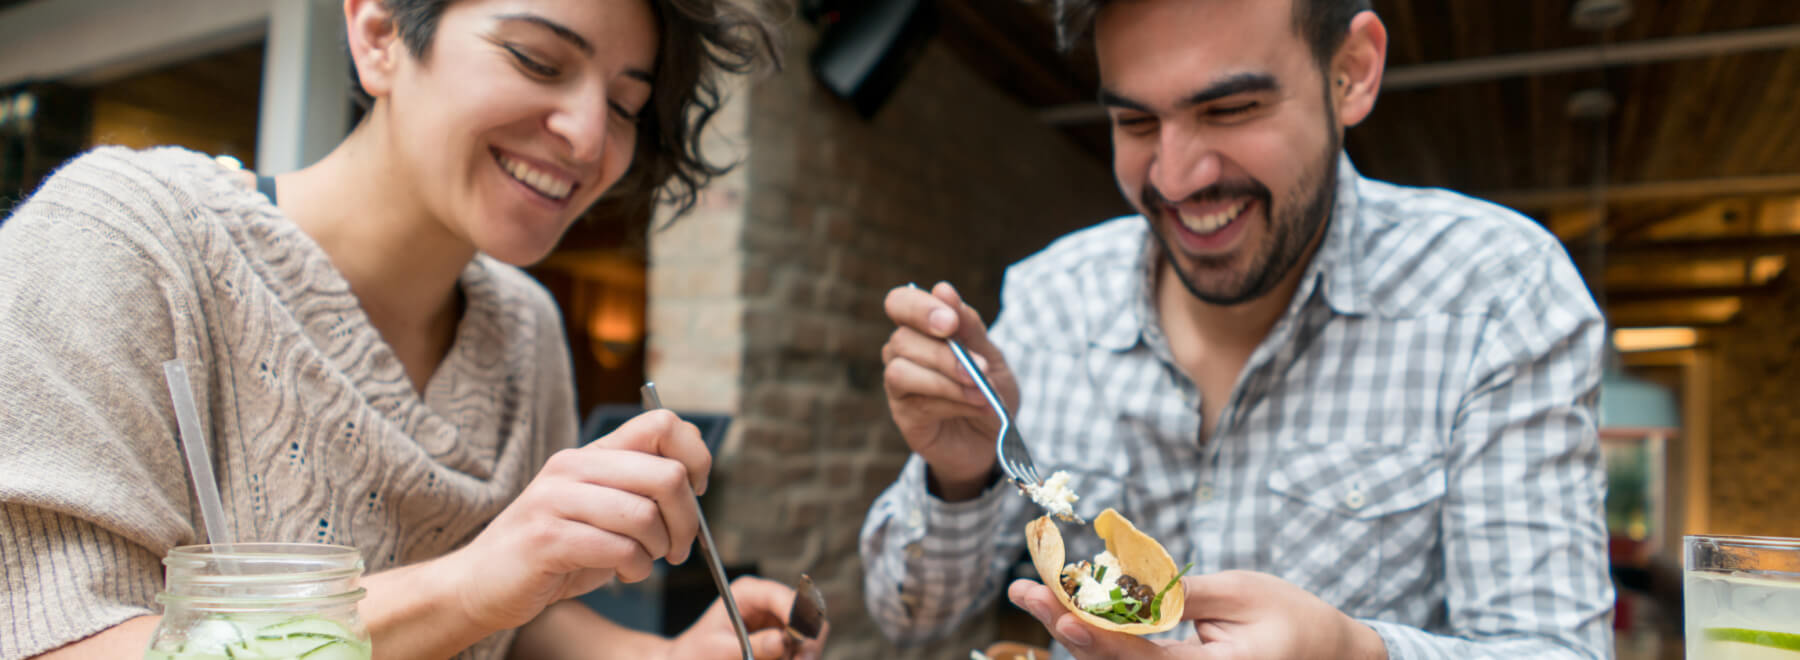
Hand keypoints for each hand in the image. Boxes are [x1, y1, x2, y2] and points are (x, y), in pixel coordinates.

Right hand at [440, 410, 709, 632]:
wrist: (481, 582)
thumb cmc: (555, 549)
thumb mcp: (599, 508)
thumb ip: (638, 488)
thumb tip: (695, 481)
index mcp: (592, 452)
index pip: (663, 424)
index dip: (696, 457)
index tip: (696, 491)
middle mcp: (573, 466)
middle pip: (667, 474)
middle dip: (688, 519)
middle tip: (679, 547)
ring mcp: (556, 500)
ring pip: (645, 515)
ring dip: (660, 548)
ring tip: (645, 561)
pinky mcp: (546, 539)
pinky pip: (620, 549)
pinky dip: (636, 568)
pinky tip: (625, 574)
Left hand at [666, 576, 828, 659]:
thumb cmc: (696, 652)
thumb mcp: (719, 650)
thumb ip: (752, 646)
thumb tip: (782, 641)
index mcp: (749, 592)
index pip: (785, 596)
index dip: (797, 616)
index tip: (799, 640)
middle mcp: (769, 602)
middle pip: (807, 614)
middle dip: (808, 641)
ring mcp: (778, 621)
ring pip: (810, 635)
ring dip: (803, 654)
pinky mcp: (783, 639)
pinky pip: (802, 650)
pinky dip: (797, 658)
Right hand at [880, 281, 1018, 498]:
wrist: (994, 439)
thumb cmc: (989, 390)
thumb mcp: (990, 354)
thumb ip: (969, 327)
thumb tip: (943, 289)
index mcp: (922, 328)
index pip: (900, 303)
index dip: (919, 307)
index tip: (950, 322)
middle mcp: (902, 352)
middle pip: (903, 338)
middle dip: (944, 353)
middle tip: (979, 367)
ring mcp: (899, 385)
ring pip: (901, 370)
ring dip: (946, 379)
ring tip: (981, 391)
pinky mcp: (904, 415)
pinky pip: (917, 401)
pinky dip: (952, 400)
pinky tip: (977, 405)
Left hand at [1007, 572, 1387, 659]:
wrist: (1330, 657)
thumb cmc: (1293, 619)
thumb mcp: (1241, 593)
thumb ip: (1181, 594)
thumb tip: (1122, 583)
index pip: (1135, 655)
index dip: (1087, 627)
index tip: (1049, 601)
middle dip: (1064, 627)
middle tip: (1023, 593)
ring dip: (1074, 632)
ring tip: (1036, 597)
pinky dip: (1101, 640)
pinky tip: (1071, 612)